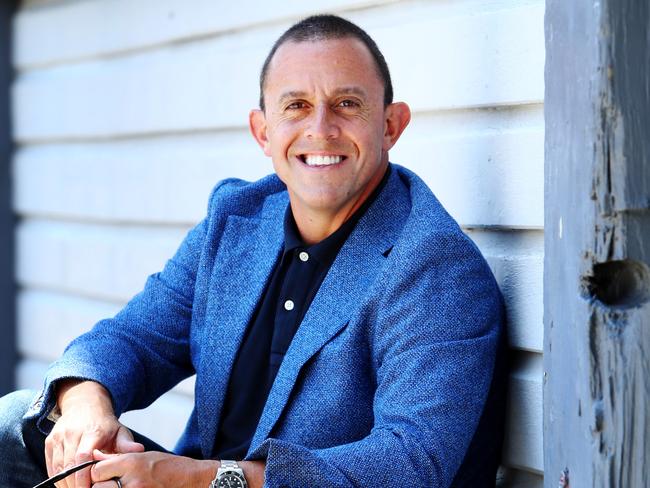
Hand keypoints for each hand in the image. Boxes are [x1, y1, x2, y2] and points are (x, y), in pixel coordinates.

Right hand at [45, 380, 143, 487]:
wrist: (85, 404)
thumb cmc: (104, 424)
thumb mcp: (120, 430)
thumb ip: (127, 443)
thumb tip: (139, 450)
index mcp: (92, 430)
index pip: (82, 457)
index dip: (84, 476)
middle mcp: (72, 433)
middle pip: (68, 466)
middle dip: (75, 484)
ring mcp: (59, 437)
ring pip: (58, 468)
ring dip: (66, 484)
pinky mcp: (50, 442)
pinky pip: (51, 466)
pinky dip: (58, 478)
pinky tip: (70, 484)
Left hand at [90, 450, 211, 487]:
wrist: (192, 480)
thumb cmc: (169, 467)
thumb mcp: (143, 456)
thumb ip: (116, 458)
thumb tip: (95, 456)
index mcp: (132, 463)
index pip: (96, 470)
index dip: (96, 472)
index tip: (103, 474)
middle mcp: (132, 481)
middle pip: (97, 487)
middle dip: (101, 485)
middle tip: (113, 482)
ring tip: (122, 486)